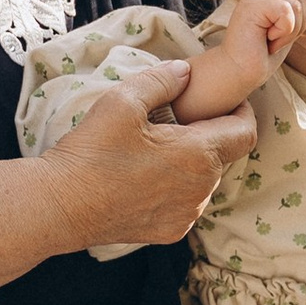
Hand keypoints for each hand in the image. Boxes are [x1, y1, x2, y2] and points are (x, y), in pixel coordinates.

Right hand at [42, 53, 257, 253]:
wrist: (60, 206)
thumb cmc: (91, 152)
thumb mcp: (123, 101)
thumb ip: (162, 80)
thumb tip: (185, 72)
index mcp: (199, 154)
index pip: (246, 131)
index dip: (241, 112)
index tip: (227, 102)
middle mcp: (202, 189)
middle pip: (223, 155)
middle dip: (208, 135)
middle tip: (176, 122)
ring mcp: (187, 214)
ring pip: (204, 180)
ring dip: (190, 163)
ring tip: (154, 150)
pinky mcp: (170, 232)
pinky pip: (185, 203)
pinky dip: (174, 188)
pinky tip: (144, 177)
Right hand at [217, 0, 305, 87]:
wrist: (238, 74)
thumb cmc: (260, 58)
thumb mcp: (289, 33)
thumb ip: (303, 15)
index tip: (294, 33)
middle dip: (301, 23)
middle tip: (280, 40)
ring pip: (296, 3)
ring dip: (291, 31)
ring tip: (272, 42)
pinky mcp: (252, 7)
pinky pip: (286, 11)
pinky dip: (284, 32)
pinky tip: (268, 41)